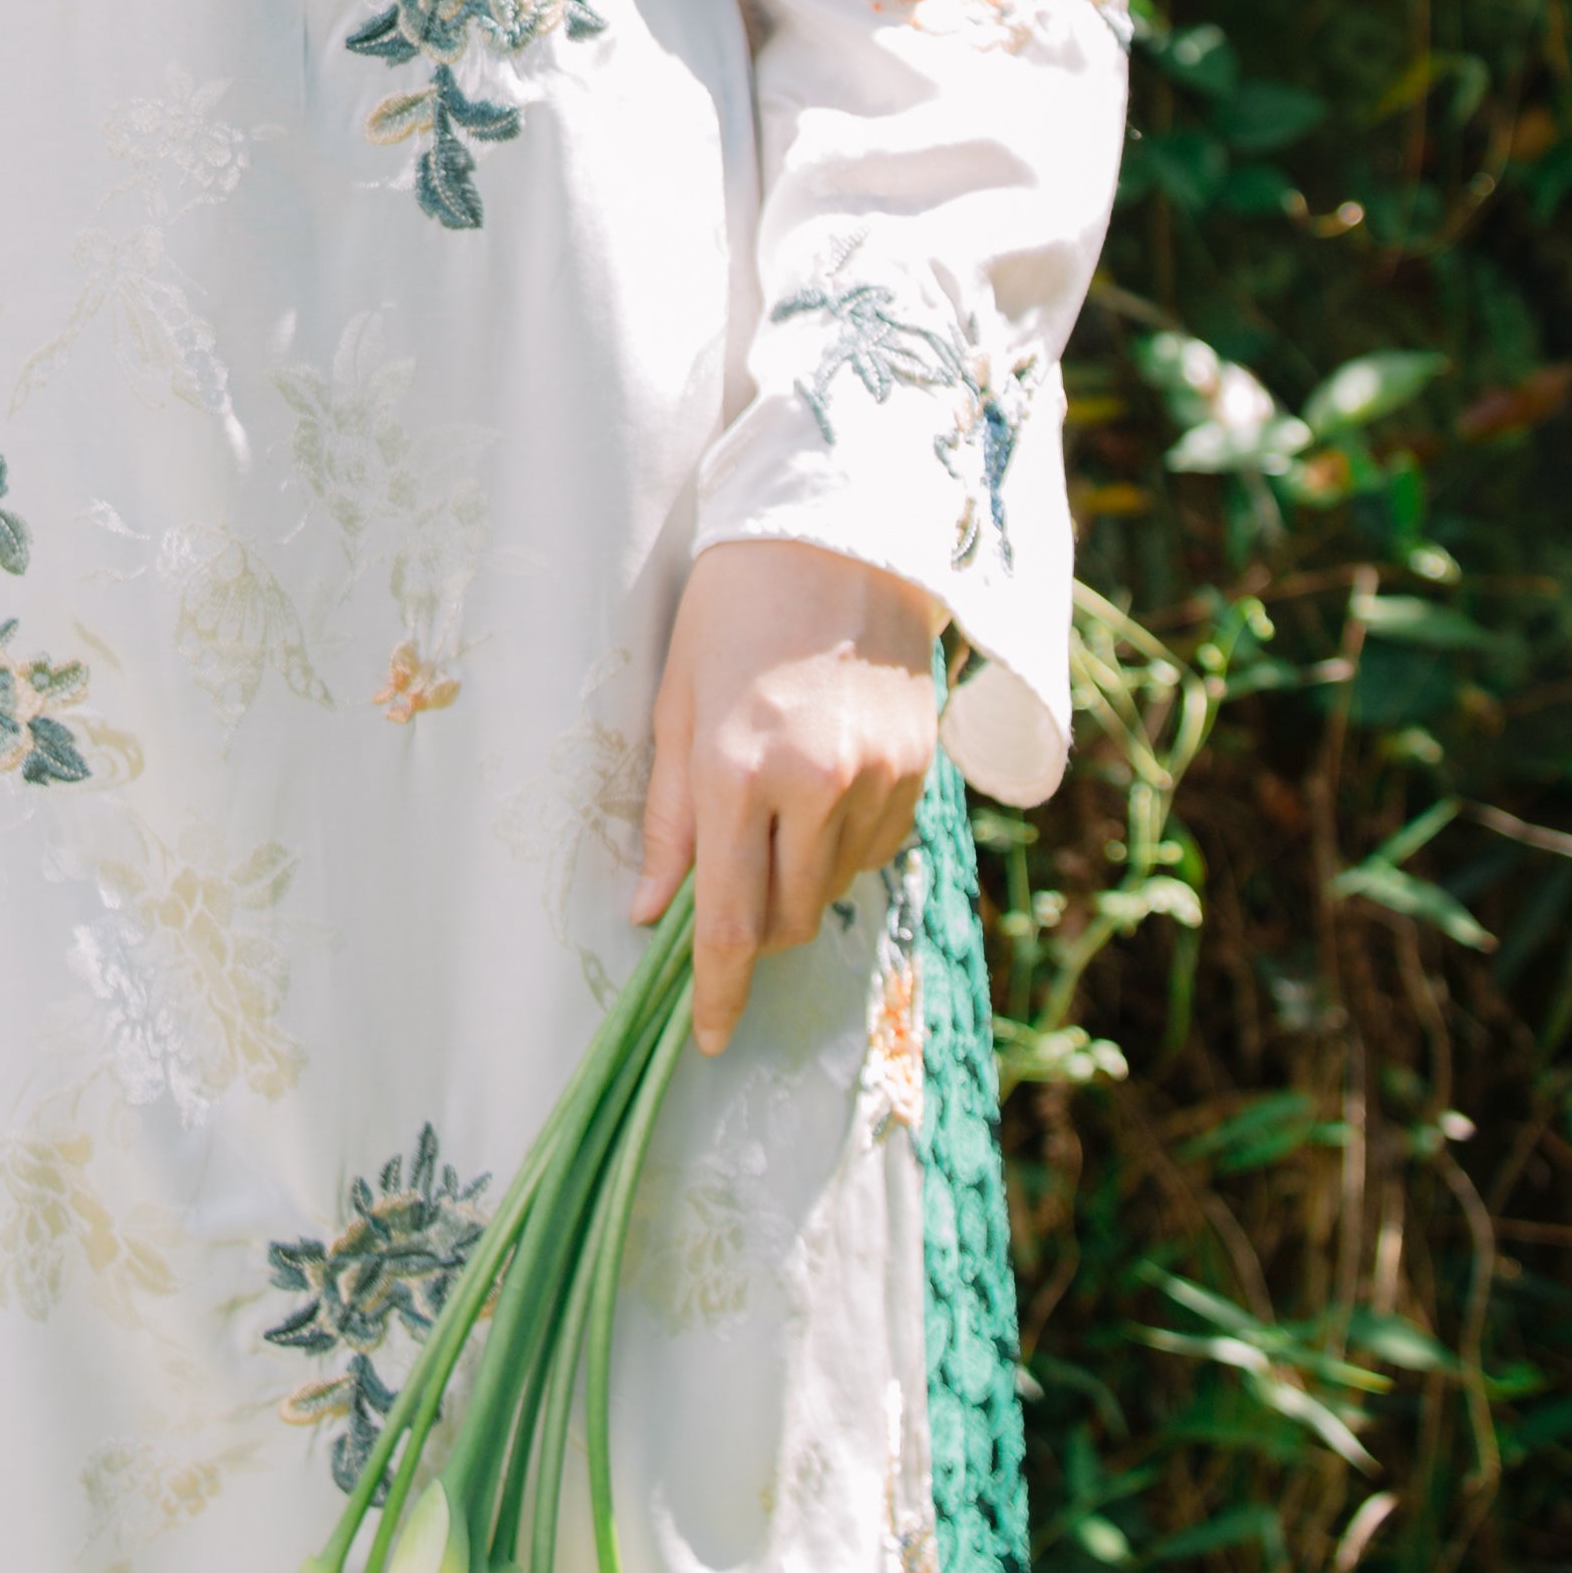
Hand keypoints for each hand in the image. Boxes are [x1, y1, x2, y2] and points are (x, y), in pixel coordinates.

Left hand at [631, 538, 939, 1055]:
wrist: (837, 535)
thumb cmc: (732, 607)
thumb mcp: (676, 703)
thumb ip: (667, 818)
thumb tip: (652, 913)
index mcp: (738, 769)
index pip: (731, 921)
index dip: (720, 992)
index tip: (709, 1037)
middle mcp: (815, 785)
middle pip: (788, 919)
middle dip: (756, 933)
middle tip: (728, 898)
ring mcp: (878, 779)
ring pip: (836, 890)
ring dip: (799, 886)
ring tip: (774, 816)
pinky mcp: (919, 768)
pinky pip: (877, 850)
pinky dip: (843, 849)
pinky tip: (821, 795)